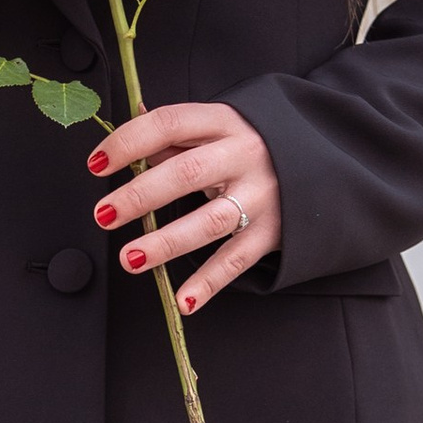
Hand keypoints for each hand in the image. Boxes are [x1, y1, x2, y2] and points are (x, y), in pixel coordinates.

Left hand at [88, 101, 280, 313]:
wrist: (324, 166)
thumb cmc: (253, 146)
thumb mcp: (220, 128)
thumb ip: (174, 132)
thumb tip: (127, 128)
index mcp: (224, 121)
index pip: (169, 123)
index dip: (128, 142)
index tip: (97, 164)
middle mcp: (243, 155)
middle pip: (186, 172)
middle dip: (140, 195)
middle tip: (104, 215)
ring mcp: (260, 196)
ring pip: (209, 221)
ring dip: (166, 243)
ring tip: (130, 258)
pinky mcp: (272, 232)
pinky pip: (235, 260)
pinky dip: (209, 283)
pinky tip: (183, 300)